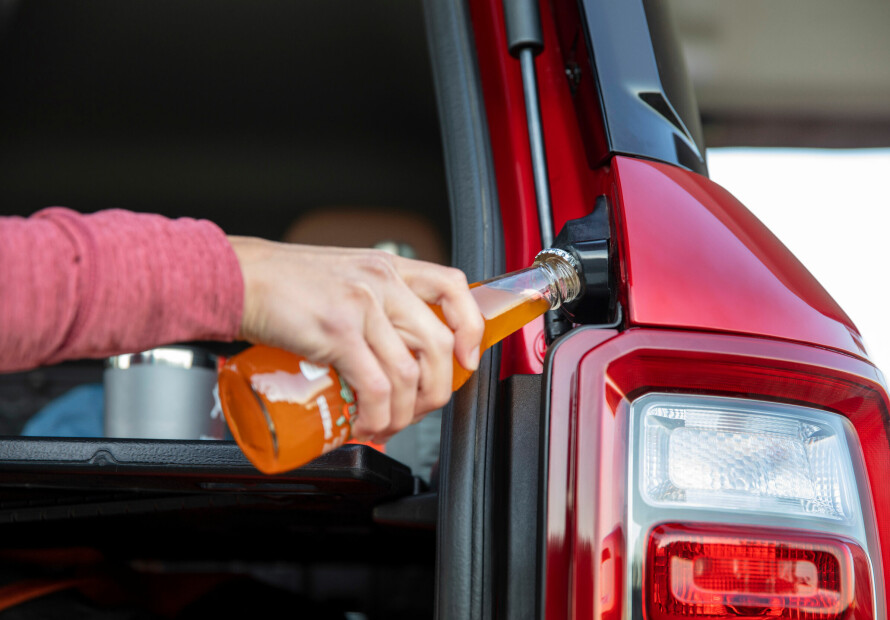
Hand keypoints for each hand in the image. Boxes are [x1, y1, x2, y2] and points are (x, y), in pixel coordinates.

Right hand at [228, 237, 483, 442]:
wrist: (235, 278)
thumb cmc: (282, 284)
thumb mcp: (343, 277)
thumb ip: (372, 303)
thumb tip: (392, 350)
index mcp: (387, 267)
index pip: (453, 287)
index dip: (470, 327)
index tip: (465, 358)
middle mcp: (381, 282)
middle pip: (438, 344)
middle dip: (436, 390)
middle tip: (419, 409)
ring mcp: (361, 306)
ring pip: (409, 373)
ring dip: (404, 413)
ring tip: (386, 425)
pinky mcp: (337, 332)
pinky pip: (376, 386)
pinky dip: (377, 415)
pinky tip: (366, 424)